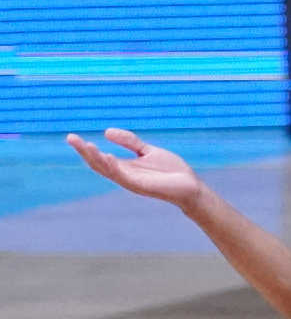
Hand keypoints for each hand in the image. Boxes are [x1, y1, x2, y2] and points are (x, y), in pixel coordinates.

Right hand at [66, 129, 204, 207]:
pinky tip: (108, 156)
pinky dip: (115, 168)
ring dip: (96, 158)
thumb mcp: (148, 151)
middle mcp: (125, 176)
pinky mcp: (142, 187)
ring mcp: (132, 182)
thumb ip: (129, 142)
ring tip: (86, 145)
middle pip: (98, 164)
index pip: (100, 158)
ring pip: (108, 171)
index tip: (72, 137)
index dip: (86, 148)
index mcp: (125, 167)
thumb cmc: (172, 171)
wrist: (191, 186)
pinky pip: (124, 177)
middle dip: (84, 152)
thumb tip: (106, 132)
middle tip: (71, 138)